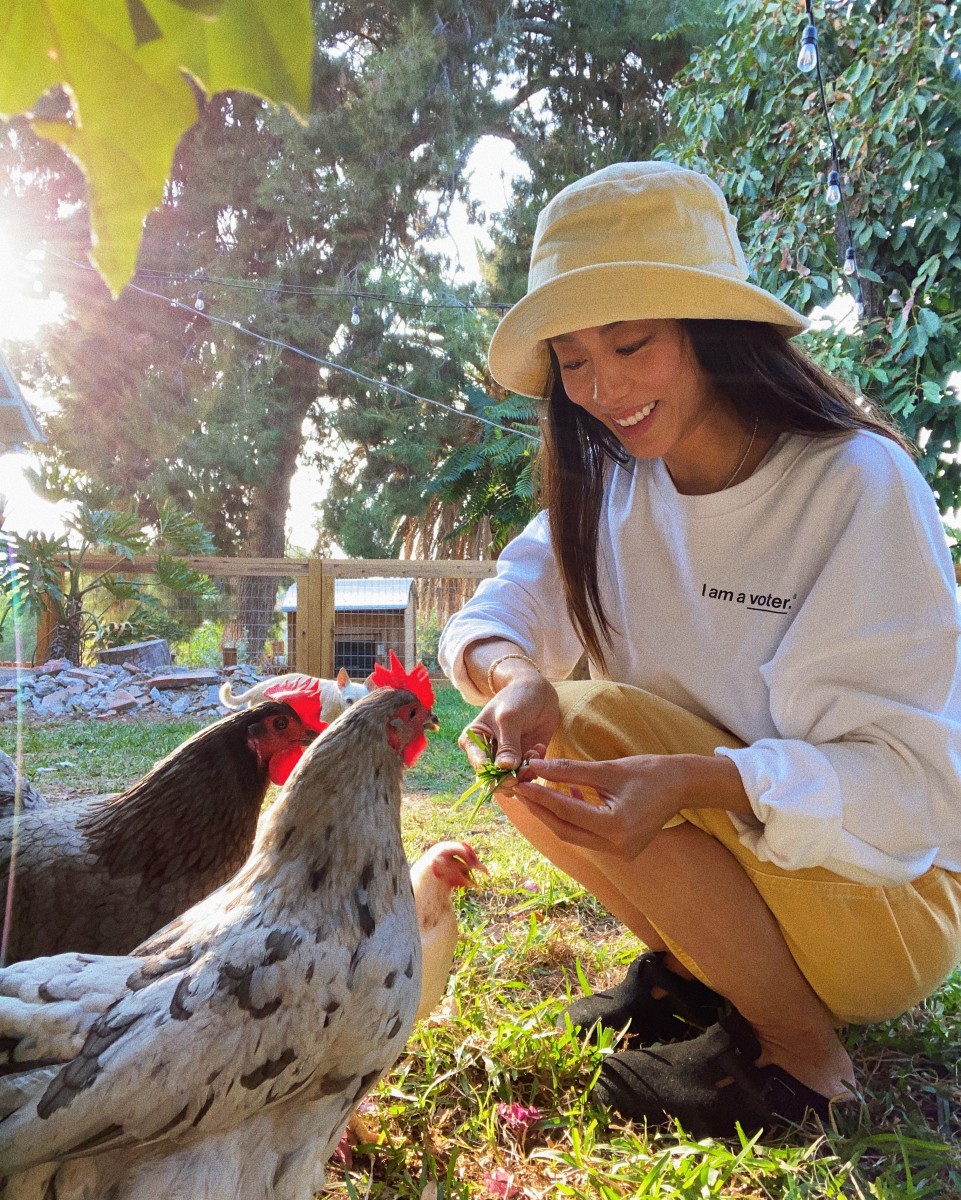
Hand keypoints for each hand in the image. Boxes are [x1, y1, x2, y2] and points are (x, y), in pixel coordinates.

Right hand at [459, 675, 559, 770]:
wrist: (538, 691)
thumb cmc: (517, 698)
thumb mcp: (509, 718)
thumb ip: (507, 744)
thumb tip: (504, 769)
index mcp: (473, 741)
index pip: (479, 766)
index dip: (494, 776)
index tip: (510, 776)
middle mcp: (487, 753)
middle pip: (494, 779)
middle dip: (512, 777)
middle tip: (527, 767)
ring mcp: (506, 758)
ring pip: (512, 780)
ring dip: (526, 771)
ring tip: (535, 751)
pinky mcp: (523, 760)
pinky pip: (528, 773)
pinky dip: (536, 765)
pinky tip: (540, 747)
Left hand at [509, 755, 692, 859]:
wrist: (682, 785)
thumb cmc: (649, 772)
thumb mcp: (606, 768)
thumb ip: (568, 770)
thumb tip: (536, 766)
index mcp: (615, 827)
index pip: (567, 812)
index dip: (541, 797)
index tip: (521, 783)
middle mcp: (617, 846)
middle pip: (566, 830)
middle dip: (541, 809)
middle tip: (522, 790)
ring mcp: (620, 852)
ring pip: (575, 834)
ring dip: (555, 813)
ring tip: (538, 790)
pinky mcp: (621, 850)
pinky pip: (588, 835)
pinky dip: (573, 817)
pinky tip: (568, 794)